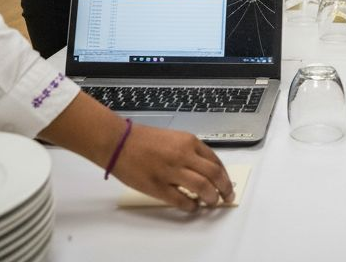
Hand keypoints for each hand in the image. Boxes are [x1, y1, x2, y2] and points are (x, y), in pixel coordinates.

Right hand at [111, 124, 234, 210]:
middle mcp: (183, 156)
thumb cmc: (143, 139)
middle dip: (225, 189)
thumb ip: (189, 152)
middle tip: (227, 197)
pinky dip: (191, 206)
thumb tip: (205, 170)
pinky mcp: (158, 187)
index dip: (224, 175)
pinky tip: (192, 207)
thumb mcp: (173, 138)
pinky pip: (181, 200)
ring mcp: (171, 172)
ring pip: (202, 188)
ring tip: (211, 203)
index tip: (226, 183)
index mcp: (189, 142)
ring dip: (211, 198)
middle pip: (214, 175)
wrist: (118, 142)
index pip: (215, 161)